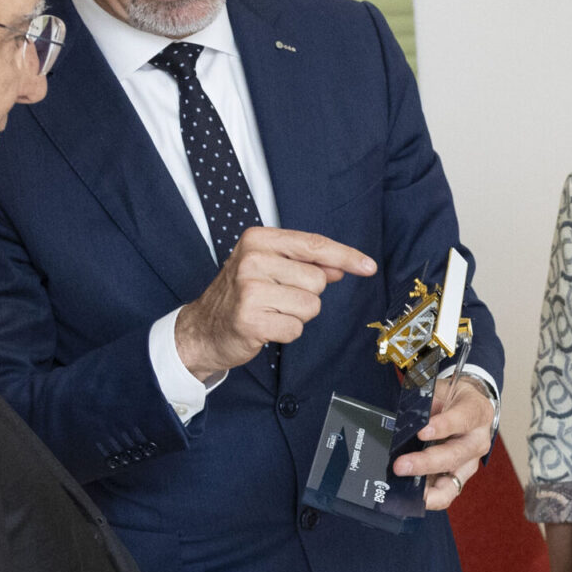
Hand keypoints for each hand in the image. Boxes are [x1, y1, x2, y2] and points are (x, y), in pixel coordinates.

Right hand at [174, 228, 376, 380]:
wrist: (202, 329)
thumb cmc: (240, 296)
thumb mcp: (269, 268)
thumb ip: (305, 264)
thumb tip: (341, 268)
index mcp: (258, 239)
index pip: (314, 245)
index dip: (346, 256)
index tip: (368, 266)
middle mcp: (253, 259)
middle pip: (317, 280)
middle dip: (306, 295)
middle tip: (277, 298)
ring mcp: (250, 289)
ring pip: (310, 306)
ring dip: (297, 315)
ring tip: (270, 311)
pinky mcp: (251, 318)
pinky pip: (295, 328)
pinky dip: (286, 332)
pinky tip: (265, 326)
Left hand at [395, 375, 495, 509]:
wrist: (470, 408)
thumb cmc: (454, 399)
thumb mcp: (442, 389)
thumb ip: (427, 403)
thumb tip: (407, 421)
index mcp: (476, 412)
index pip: (463, 419)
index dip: (444, 426)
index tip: (422, 431)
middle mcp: (477, 441)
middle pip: (455, 455)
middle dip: (426, 463)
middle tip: (401, 465)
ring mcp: (470, 462)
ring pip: (452, 481)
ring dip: (427, 488)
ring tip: (405, 489)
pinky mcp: (459, 477)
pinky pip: (446, 493)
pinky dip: (429, 498)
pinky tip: (411, 497)